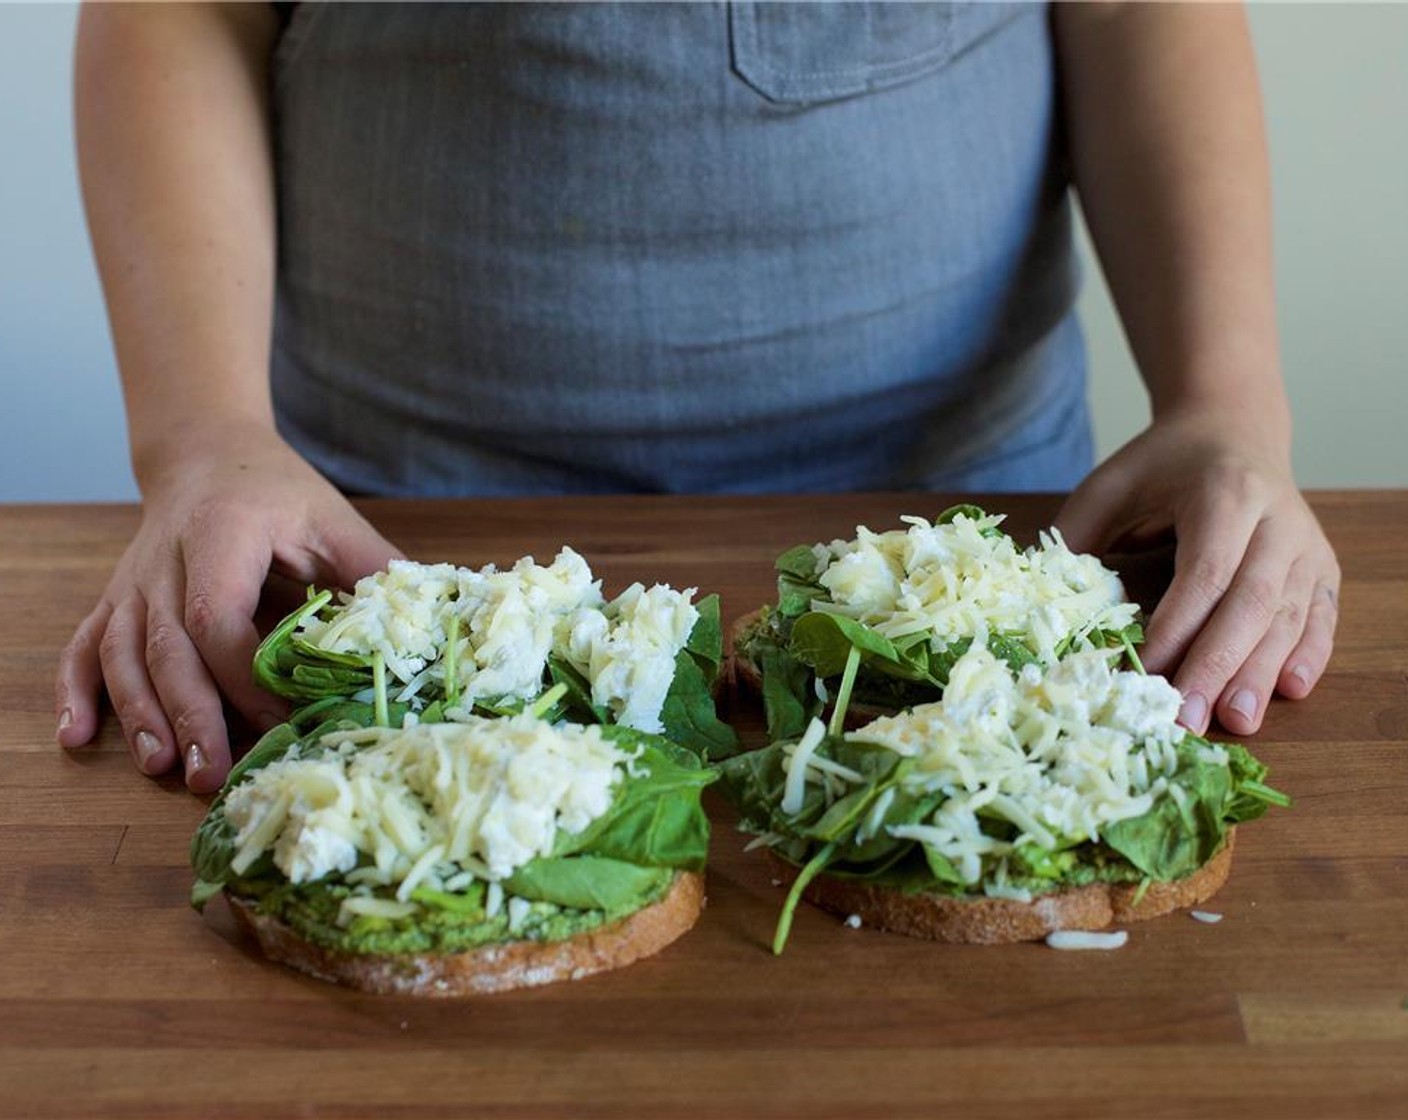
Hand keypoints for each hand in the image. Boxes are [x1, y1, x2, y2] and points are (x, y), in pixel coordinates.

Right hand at [55, 422, 400, 791]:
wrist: (210, 454)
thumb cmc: (280, 494)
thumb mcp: (334, 520)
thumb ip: (376, 572)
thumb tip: (431, 630)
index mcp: (222, 534)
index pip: (217, 615)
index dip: (246, 674)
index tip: (284, 716)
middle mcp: (165, 560)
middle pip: (167, 646)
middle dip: (190, 713)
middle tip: (214, 774)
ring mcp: (133, 582)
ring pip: (122, 654)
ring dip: (141, 714)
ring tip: (164, 767)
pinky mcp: (116, 600)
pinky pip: (83, 646)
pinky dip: (77, 692)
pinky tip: (75, 738)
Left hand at [1055, 409, 1338, 735]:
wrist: (1232, 427)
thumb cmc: (1162, 464)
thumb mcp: (1110, 483)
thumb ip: (1078, 535)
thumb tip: (1044, 596)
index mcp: (1224, 494)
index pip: (1206, 571)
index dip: (1179, 626)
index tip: (1148, 673)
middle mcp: (1277, 519)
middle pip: (1253, 601)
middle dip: (1219, 665)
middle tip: (1190, 718)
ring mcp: (1307, 544)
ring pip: (1291, 616)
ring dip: (1262, 673)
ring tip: (1236, 722)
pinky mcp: (1323, 566)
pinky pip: (1322, 617)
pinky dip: (1308, 655)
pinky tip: (1290, 691)